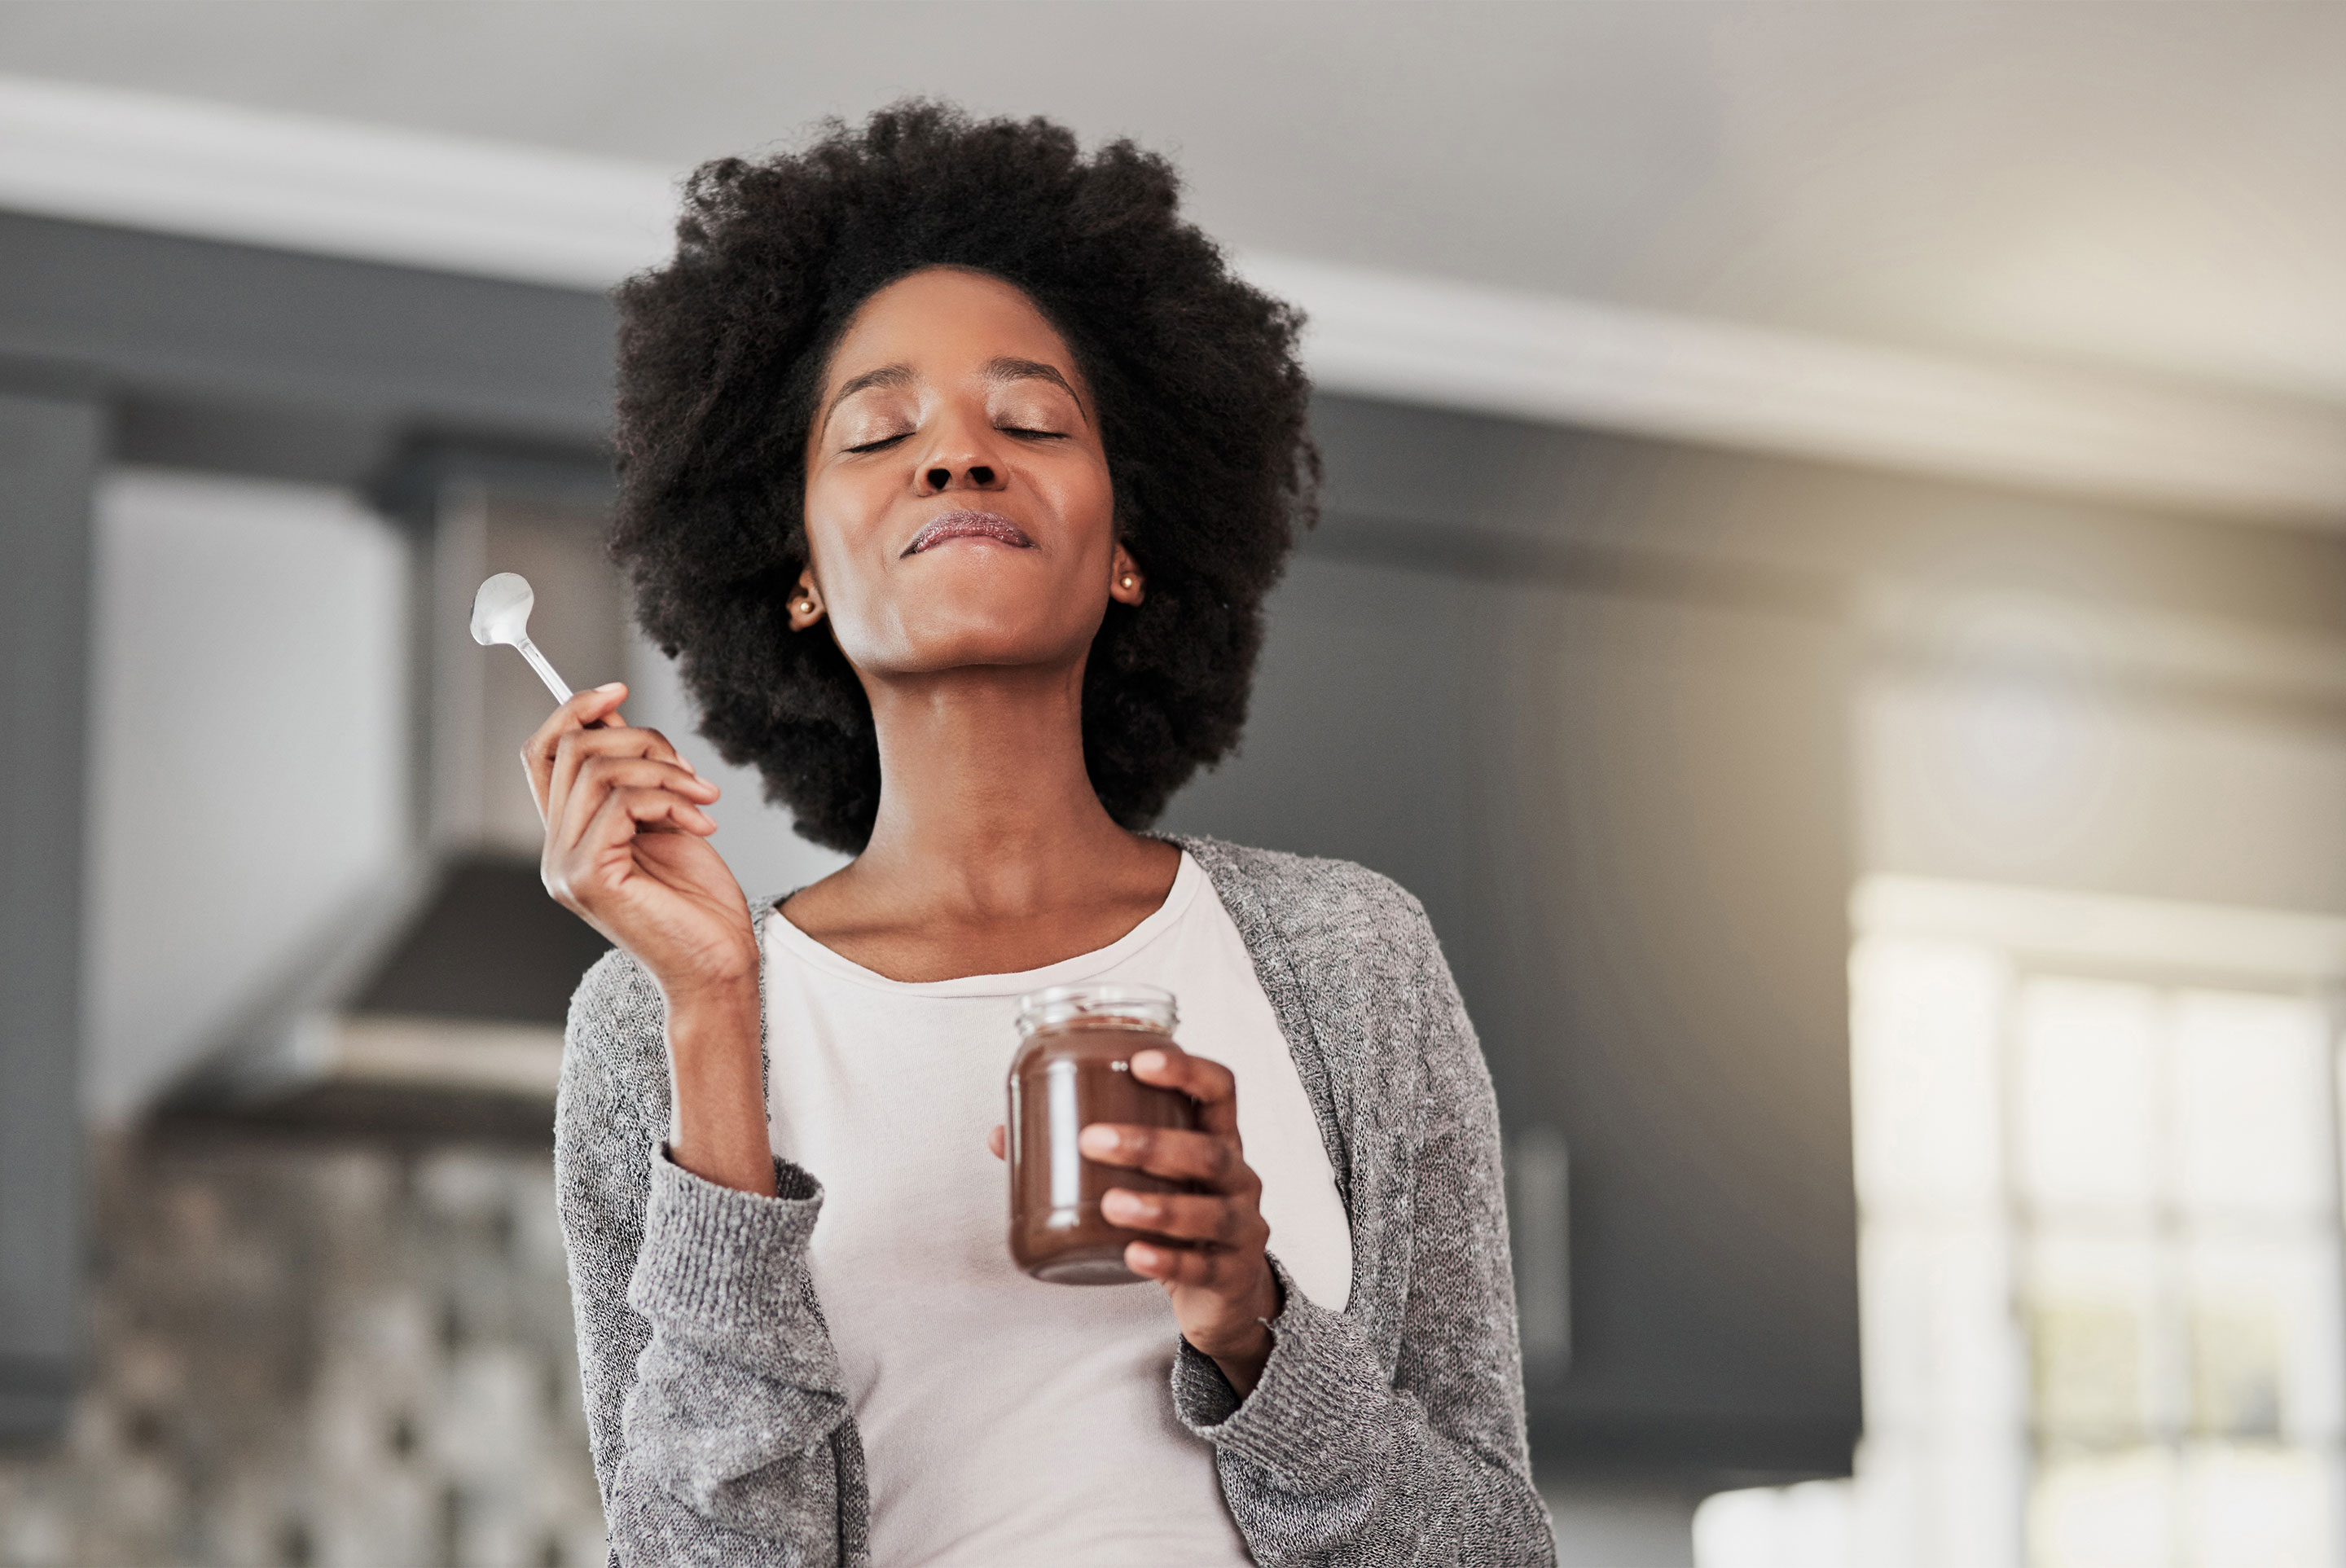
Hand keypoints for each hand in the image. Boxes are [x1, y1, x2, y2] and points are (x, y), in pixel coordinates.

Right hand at [525, 682, 754, 1000]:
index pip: (543, 753)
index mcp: (569, 836)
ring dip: (666, 772)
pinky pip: (621, 802)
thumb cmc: (699, 904)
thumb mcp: (666, 819)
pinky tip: (703, 824)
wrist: (719, 967)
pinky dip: (671, 799)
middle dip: (641, 740)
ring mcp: (566, 866)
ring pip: (600, 770)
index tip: (620, 688)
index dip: (574, 710)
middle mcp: (556, 851)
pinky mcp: (588, 877)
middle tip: (690, 772)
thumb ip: (635, 775)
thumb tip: (613, 711)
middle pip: (574, 749)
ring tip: (704, 800)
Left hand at [991, 1045, 1280, 1393]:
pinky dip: (1167, 1261)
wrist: (1223, 1292)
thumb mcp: (1144, 1178)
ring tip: (1111, 1204)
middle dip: (1152, 1143)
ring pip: (1209, 1212)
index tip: (1137, 1062)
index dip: (1186, 1071)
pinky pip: (1204, 1267)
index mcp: (1218, 1139)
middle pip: (1210, 1151)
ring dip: (1158, 1206)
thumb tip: (1002, 1134)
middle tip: (1091, 1141)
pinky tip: (1135, 1256)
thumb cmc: (1177, 1217)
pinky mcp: (1233, 1274)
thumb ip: (1085, 1155)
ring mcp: (1242, 1227)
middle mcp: (1238, 1178)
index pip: (1219, 1090)